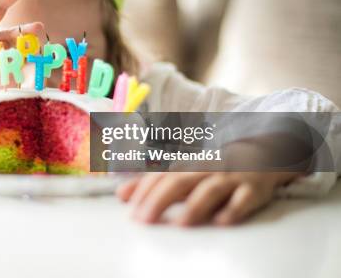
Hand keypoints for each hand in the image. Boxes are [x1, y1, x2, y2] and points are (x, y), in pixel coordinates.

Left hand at [116, 172, 301, 225]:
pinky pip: (244, 199)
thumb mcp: (182, 172)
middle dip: (160, 200)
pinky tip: (222, 221)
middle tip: (145, 220)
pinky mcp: (252, 189)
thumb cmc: (212, 168)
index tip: (131, 211)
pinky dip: (234, 209)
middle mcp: (205, 169)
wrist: (259, 154)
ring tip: (180, 224)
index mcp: (186, 165)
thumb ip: (152, 184)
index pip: (160, 176)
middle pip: (180, 182)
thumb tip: (121, 195)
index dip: (145, 192)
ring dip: (195, 206)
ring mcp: (229, 178)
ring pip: (210, 189)